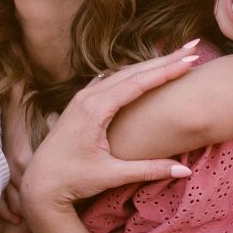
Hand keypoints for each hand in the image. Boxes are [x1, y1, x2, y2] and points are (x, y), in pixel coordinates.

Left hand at [19, 44, 203, 213]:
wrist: (40, 184)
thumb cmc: (73, 180)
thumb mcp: (112, 176)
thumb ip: (149, 169)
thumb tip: (186, 171)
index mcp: (95, 110)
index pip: (138, 83)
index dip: (167, 71)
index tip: (191, 60)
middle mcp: (87, 97)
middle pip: (133, 71)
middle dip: (165, 60)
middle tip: (193, 48)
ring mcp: (81, 98)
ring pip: (121, 73)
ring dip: (150, 65)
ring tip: (176, 56)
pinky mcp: (79, 104)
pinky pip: (110, 81)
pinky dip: (132, 74)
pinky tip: (144, 70)